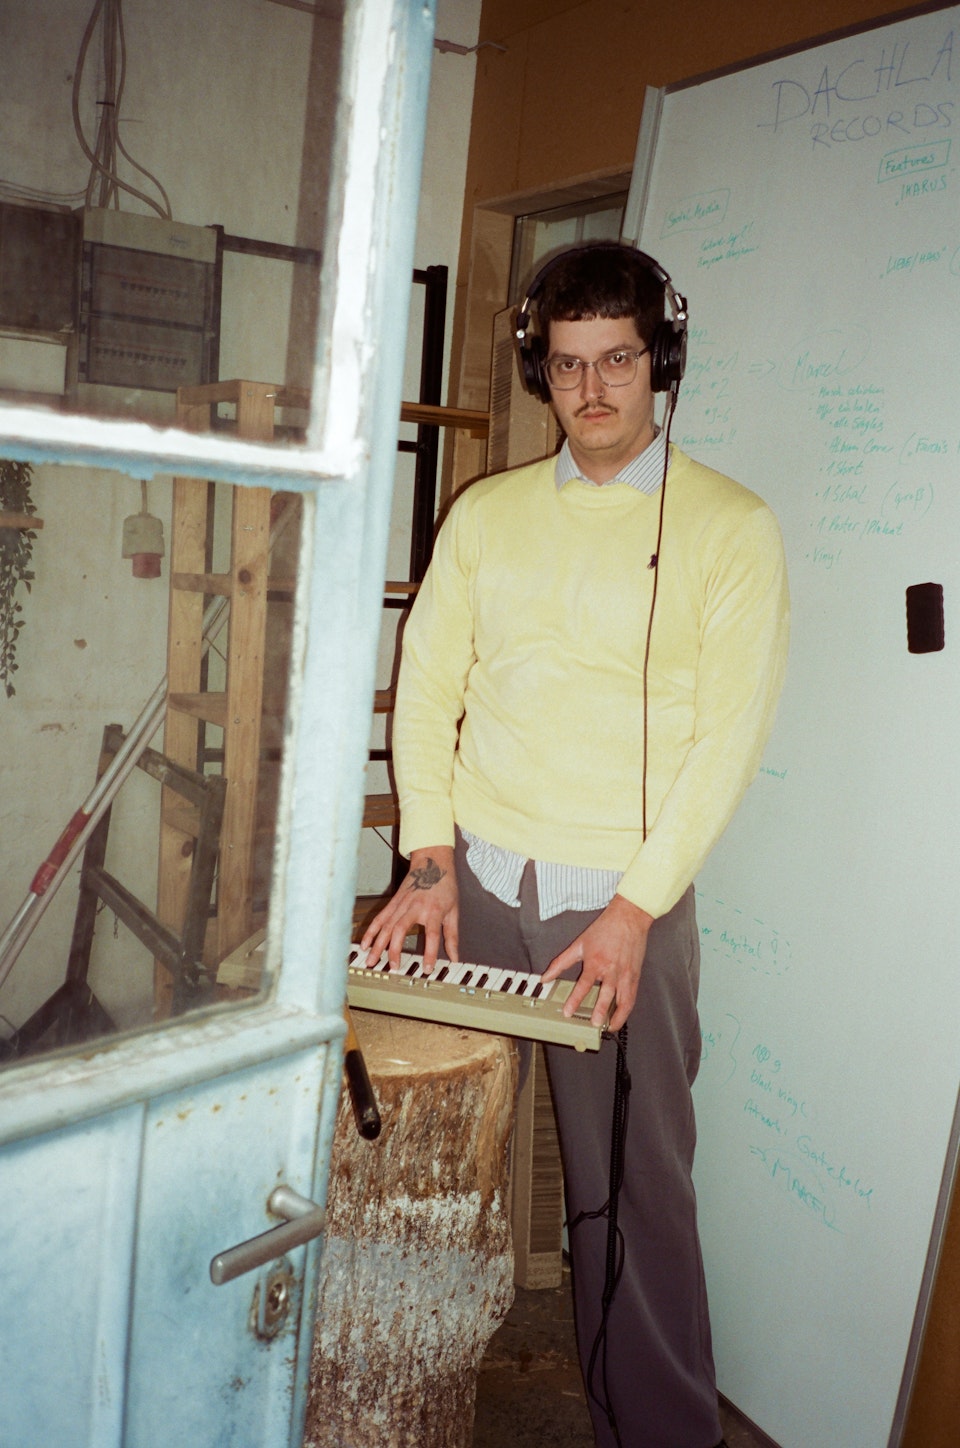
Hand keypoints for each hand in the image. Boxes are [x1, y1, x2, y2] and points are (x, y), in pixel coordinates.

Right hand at [359, 846, 458, 971]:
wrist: (432, 863)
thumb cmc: (444, 886)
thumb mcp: (454, 911)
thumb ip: (452, 936)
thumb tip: (454, 957)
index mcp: (433, 910)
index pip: (431, 934)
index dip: (429, 953)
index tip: (427, 968)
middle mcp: (414, 907)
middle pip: (400, 929)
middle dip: (394, 950)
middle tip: (393, 967)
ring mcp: (401, 904)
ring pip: (386, 926)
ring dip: (378, 944)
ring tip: (371, 961)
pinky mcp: (393, 903)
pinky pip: (380, 918)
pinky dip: (371, 932)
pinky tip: (365, 944)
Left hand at [541, 894, 653, 1031]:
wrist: (628, 918)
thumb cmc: (605, 929)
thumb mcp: (579, 944)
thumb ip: (561, 962)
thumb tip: (546, 976)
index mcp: (596, 963)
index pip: (584, 986)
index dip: (574, 1001)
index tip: (568, 1012)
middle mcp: (612, 971)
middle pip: (606, 996)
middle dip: (600, 1013)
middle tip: (594, 1025)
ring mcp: (625, 974)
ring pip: (623, 1001)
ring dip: (617, 1016)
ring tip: (610, 1027)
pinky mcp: (635, 975)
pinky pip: (632, 996)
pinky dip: (627, 1008)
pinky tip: (622, 1014)